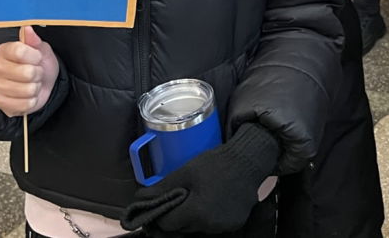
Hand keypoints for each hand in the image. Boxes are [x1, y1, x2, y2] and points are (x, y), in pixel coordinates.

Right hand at [0, 26, 58, 117]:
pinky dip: (32, 101)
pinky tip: (28, 95)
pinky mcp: (0, 103)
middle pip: (27, 72)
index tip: (37, 58)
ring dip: (36, 87)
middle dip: (38, 73)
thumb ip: (34, 40)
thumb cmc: (39, 64)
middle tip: (35, 72)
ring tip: (32, 83)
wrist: (42, 84)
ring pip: (28, 89)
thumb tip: (28, 29)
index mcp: (3, 51)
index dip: (35, 56)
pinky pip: (25, 104)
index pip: (20, 51)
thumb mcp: (42, 49)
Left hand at [122, 123, 279, 235]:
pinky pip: (215, 226)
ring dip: (195, 218)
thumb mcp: (185, 172)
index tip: (163, 204)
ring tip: (199, 197)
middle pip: (183, 228)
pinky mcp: (236, 223)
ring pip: (198, 228)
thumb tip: (140, 198)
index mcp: (196, 212)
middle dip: (179, 215)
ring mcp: (224, 226)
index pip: (168, 224)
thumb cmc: (216, 163)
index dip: (162, 214)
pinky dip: (211, 217)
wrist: (249, 160)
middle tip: (183, 197)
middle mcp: (210, 224)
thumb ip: (162, 189)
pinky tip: (214, 201)